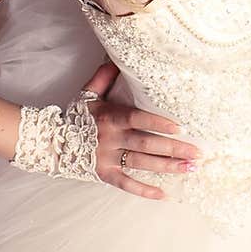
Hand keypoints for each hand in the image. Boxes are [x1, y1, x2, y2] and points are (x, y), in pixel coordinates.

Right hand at [82, 60, 201, 198]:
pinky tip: (164, 194)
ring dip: (167, 167)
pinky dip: (145, 190)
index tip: (180, 128)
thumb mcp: (88, 93)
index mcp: (110, 117)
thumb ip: (104, 76)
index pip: (137, 119)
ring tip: (190, 169)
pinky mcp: (105, 174)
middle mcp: (111, 139)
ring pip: (142, 164)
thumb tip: (117, 57)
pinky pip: (127, 184)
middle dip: (174, 149)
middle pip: (147, 145)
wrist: (52, 141)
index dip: (158, 123)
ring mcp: (108, 158)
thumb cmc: (76, 115)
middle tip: (198, 154)